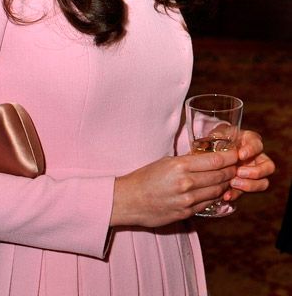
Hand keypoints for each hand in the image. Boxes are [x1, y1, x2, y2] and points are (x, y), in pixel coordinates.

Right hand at [111, 150, 237, 227]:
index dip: (230, 157)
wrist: (130, 200)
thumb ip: (187, 161)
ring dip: (225, 183)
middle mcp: (186, 183)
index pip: (214, 161)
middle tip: (236, 165)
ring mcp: (187, 200)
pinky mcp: (187, 213)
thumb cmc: (146, 177)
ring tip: (229, 177)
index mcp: (180, 166)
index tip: (236, 153)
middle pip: (220, 176)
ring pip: (217, 190)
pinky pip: (208, 203)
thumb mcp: (166, 162)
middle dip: (231, 170)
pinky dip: (215, 195)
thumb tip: (207, 157)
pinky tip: (216, 190)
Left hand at [223, 130, 274, 201]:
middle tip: (239, 172)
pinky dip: (236, 195)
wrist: (213, 150)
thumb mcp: (219, 134)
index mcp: (251, 141)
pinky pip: (245, 193)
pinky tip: (226, 195)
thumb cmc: (219, 139)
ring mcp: (253, 172)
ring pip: (263, 183)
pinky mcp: (244, 184)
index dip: (251, 150)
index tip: (241, 155)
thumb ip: (219, 136)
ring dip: (249, 185)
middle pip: (268, 167)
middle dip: (255, 172)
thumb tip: (216, 139)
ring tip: (232, 183)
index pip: (257, 145)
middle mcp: (257, 157)